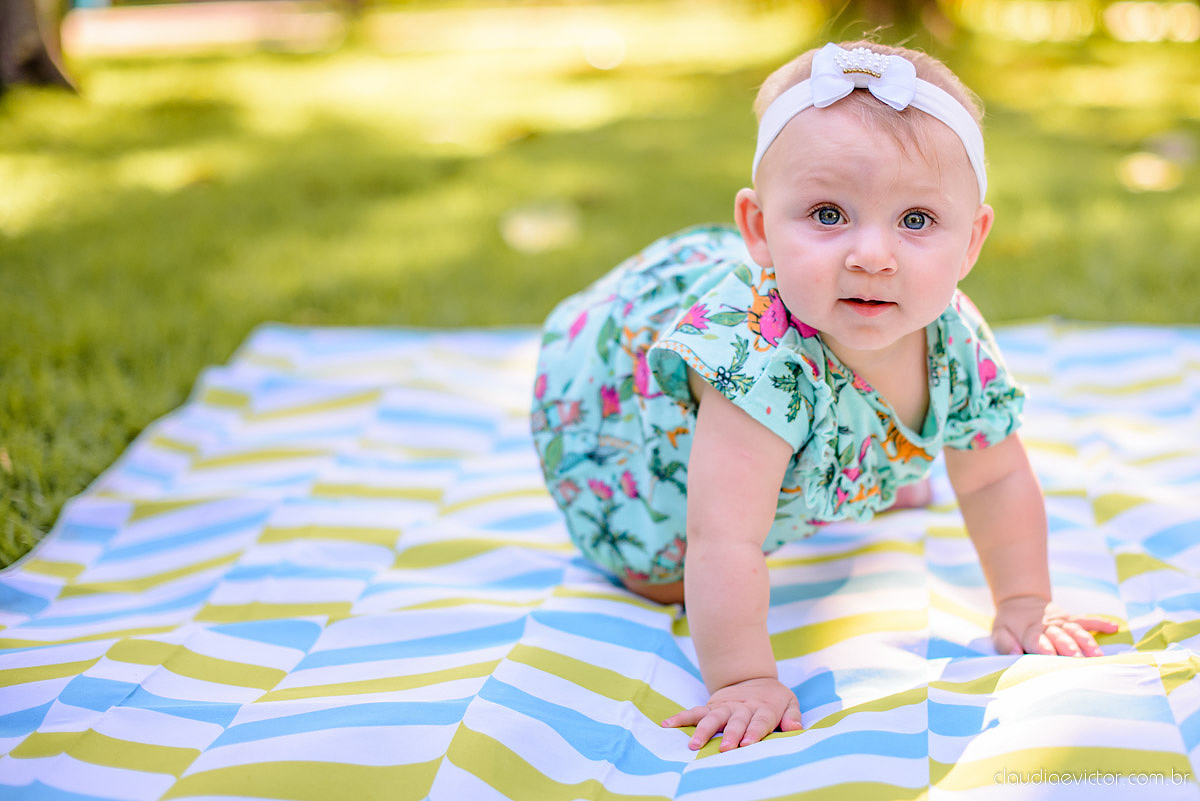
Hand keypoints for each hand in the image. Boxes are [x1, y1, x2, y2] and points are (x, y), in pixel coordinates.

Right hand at [662, 677, 801, 750]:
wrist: (753, 677)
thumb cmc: (774, 698)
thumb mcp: (789, 702)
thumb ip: (793, 715)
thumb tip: (795, 728)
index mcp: (763, 708)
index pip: (759, 722)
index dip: (754, 732)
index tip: (747, 744)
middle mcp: (742, 707)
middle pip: (735, 722)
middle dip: (730, 735)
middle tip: (725, 749)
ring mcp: (725, 706)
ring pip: (713, 718)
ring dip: (703, 731)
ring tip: (694, 744)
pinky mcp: (712, 705)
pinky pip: (695, 712)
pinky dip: (681, 717)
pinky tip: (667, 724)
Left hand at [992, 595, 1118, 656]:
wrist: (1020, 601)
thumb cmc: (1010, 625)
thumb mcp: (999, 632)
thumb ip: (1004, 643)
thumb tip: (1015, 650)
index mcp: (1028, 630)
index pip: (1036, 640)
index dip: (1043, 647)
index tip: (1050, 655)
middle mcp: (1047, 625)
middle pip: (1059, 637)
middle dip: (1068, 647)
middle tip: (1077, 658)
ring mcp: (1061, 621)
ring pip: (1076, 630)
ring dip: (1087, 641)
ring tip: (1098, 655)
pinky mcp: (1071, 618)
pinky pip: (1087, 619)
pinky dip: (1100, 622)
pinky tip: (1114, 627)